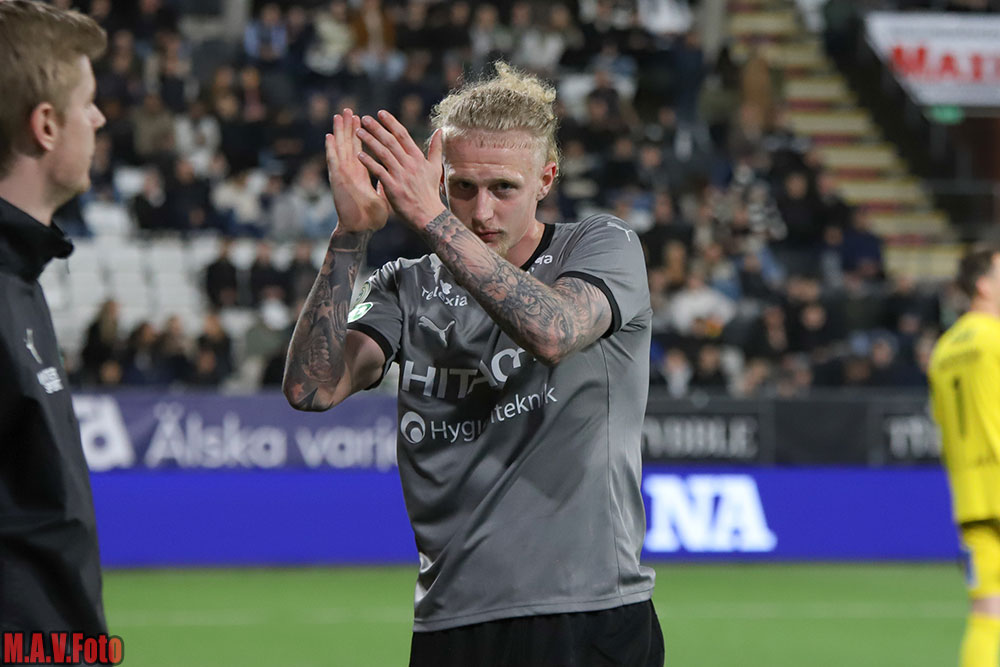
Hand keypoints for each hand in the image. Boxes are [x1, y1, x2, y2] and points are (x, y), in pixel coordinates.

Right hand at [326, 108, 389, 234]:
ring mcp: (343, 175)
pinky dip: (331, 149)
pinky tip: (329, 137)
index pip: (360, 150)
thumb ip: (385, 184)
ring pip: (340, 149)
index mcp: (361, 174)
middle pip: (349, 145)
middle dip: (349, 127)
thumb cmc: (371, 217)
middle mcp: (350, 172)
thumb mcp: (383, 197)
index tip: (364, 120)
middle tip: (349, 110)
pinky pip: (334, 162)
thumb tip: (392, 177)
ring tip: (339, 116)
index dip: (362, 135)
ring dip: (339, 132)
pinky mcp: (339, 182)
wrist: (361, 231)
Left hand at [355, 110, 445, 228]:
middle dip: (376, 128)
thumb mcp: (436, 168)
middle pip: (391, 141)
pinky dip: (369, 162)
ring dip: (369, 141)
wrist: (429, 215)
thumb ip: (436, 149)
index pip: (403, 135)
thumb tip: (440, 131)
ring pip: (383, 153)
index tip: (380, 113)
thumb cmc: (430, 192)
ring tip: (358, 132)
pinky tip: (359, 155)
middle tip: (364, 118)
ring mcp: (401, 175)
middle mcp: (409, 164)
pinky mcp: (393, 188)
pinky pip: (379, 172)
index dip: (391, 122)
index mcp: (418, 158)